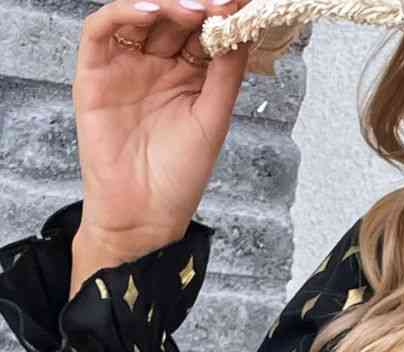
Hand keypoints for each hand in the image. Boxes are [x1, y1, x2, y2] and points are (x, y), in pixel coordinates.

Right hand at [71, 0, 251, 269]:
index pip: (203, 31)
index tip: (242, 4)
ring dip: (164, 4)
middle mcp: (156, 64)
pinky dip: (123, 13)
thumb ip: (226, 74)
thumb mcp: (213, 119)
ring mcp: (124, 66)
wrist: (144, 214)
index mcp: (187, 75)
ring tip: (192, 7)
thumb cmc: (179, 176)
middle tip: (220, 1)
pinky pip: (101, 30)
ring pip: (138, 16)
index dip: (221, 15)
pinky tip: (150, 11)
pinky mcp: (94, 73)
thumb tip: (244, 29)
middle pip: (173, 17)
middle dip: (196, 5)